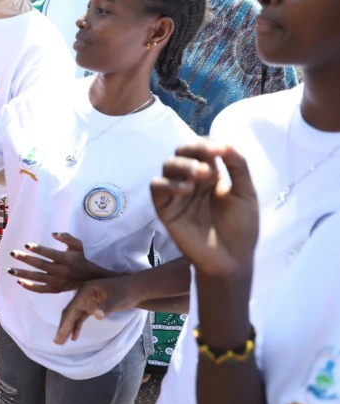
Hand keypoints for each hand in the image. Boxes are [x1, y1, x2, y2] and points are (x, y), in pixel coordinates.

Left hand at [8, 232, 113, 293]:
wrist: (88, 279)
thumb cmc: (79, 258)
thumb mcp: (77, 245)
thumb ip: (67, 237)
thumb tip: (53, 233)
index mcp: (66, 259)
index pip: (50, 254)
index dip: (38, 249)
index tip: (26, 245)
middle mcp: (61, 271)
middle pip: (41, 265)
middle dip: (26, 259)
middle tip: (12, 253)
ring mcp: (57, 282)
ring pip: (38, 278)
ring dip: (23, 274)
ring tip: (10, 270)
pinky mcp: (55, 290)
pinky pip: (41, 290)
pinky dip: (30, 287)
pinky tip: (19, 281)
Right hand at [55, 276, 139, 343]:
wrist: (135, 289)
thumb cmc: (126, 291)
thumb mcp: (117, 299)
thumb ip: (106, 307)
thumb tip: (96, 315)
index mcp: (85, 291)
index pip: (72, 308)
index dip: (65, 322)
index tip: (60, 335)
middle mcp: (83, 296)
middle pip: (70, 312)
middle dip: (63, 327)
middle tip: (57, 341)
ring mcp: (87, 301)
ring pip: (74, 316)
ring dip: (68, 328)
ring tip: (61, 341)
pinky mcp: (92, 306)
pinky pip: (81, 317)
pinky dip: (77, 326)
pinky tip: (74, 336)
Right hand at [150, 140, 258, 278]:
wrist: (232, 259)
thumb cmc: (241, 227)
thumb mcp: (246, 193)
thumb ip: (238, 167)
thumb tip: (226, 143)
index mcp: (210, 174)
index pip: (202, 149)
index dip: (209, 144)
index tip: (222, 149)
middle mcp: (191, 179)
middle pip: (182, 152)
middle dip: (194, 150)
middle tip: (210, 160)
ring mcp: (177, 193)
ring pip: (168, 166)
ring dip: (183, 165)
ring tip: (201, 175)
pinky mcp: (165, 208)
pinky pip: (157, 187)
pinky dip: (169, 183)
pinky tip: (186, 190)